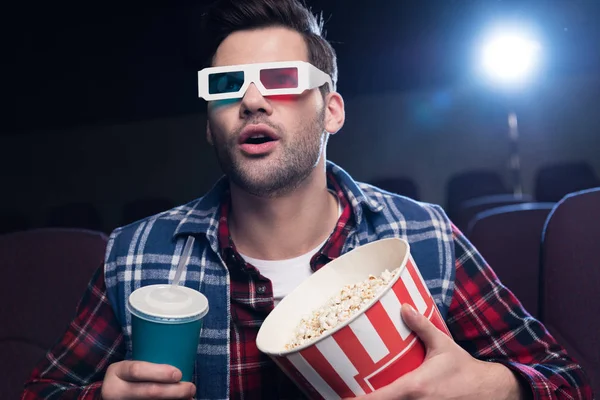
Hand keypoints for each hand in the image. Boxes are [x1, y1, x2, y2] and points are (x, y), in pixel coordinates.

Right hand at [101, 360, 195, 398]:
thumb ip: (149, 365)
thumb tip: (184, 363)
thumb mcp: (130, 366)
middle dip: (174, 391)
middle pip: (148, 391)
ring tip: (190, 397)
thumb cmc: (129, 376)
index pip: (137, 370)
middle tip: (191, 388)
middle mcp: (115, 390)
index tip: (179, 374)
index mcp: (117, 371)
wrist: (110, 394)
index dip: (159, 372)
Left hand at [352, 304, 527, 399]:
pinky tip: (386, 398)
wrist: (490, 391)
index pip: (377, 398)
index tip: (341, 398)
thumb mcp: (442, 345)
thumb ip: (421, 326)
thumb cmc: (464, 369)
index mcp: (414, 387)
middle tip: (347, 394)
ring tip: (360, 396)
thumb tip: (404, 307)